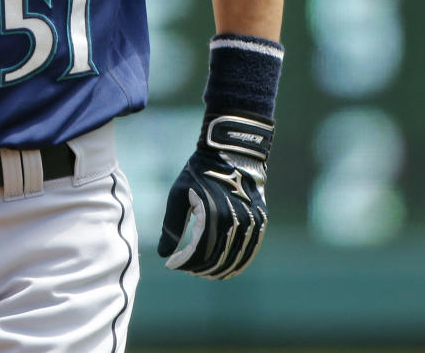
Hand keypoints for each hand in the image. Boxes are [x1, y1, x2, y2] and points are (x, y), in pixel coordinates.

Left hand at [157, 112, 272, 278]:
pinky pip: (250, 251)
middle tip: (185, 267)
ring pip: (234, 260)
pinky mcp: (260, 222)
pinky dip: (238, 263)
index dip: (183, 262)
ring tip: (202, 271)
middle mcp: (234, 222)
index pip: (197, 253)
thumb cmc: (200, 172)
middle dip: (198, 268)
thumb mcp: (179, 194)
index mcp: (212, 215)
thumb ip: (172, 226)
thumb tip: (164, 254)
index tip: (171, 263)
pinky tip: (226, 268)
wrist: (232, 152)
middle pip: (216, 260)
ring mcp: (251, 223)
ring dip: (218, 270)